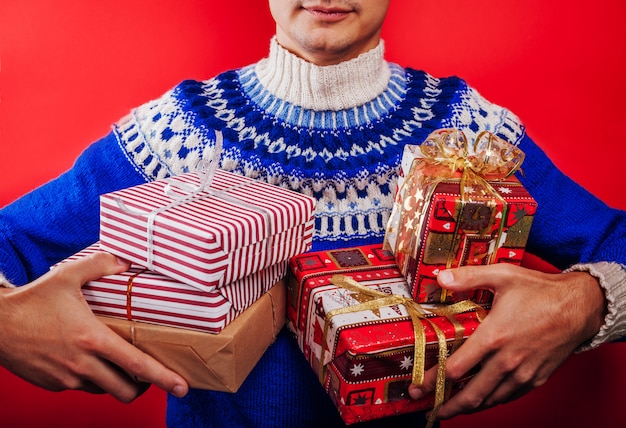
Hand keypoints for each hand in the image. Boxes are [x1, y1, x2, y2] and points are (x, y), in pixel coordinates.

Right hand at [0, 251, 188, 401]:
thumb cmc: (32, 300)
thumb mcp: (69, 275)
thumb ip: (102, 265)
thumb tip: (126, 262)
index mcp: (93, 339)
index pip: (137, 365)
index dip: (164, 378)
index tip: (182, 387)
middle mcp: (82, 364)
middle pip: (126, 391)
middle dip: (142, 387)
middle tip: (147, 374)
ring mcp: (66, 378)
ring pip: (104, 389)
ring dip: (115, 380)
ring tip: (115, 360)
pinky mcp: (53, 385)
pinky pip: (81, 387)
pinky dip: (91, 378)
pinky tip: (86, 359)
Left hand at [408, 263, 605, 418]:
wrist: (580, 307)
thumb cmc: (540, 291)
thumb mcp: (502, 275)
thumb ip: (468, 277)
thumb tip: (439, 277)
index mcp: (494, 336)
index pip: (456, 368)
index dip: (433, 379)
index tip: (418, 385)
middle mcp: (507, 360)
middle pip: (471, 394)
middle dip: (446, 404)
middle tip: (429, 406)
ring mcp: (523, 373)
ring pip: (490, 400)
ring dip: (468, 406)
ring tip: (450, 408)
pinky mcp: (536, 379)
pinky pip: (508, 397)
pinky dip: (491, 401)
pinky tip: (481, 399)